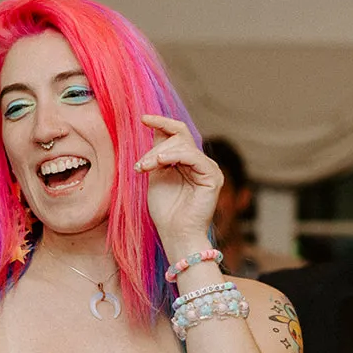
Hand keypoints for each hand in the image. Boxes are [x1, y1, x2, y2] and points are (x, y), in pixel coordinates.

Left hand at [134, 116, 220, 255]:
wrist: (174, 233)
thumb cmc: (165, 210)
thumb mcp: (156, 176)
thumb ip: (157, 155)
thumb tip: (154, 130)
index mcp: (188, 161)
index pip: (178, 134)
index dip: (162, 123)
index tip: (143, 118)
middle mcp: (200, 162)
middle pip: (178, 137)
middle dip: (155, 147)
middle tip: (140, 166)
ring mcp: (208, 168)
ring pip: (183, 145)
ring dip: (159, 154)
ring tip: (144, 168)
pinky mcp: (212, 176)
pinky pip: (193, 156)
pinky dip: (174, 156)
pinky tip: (159, 164)